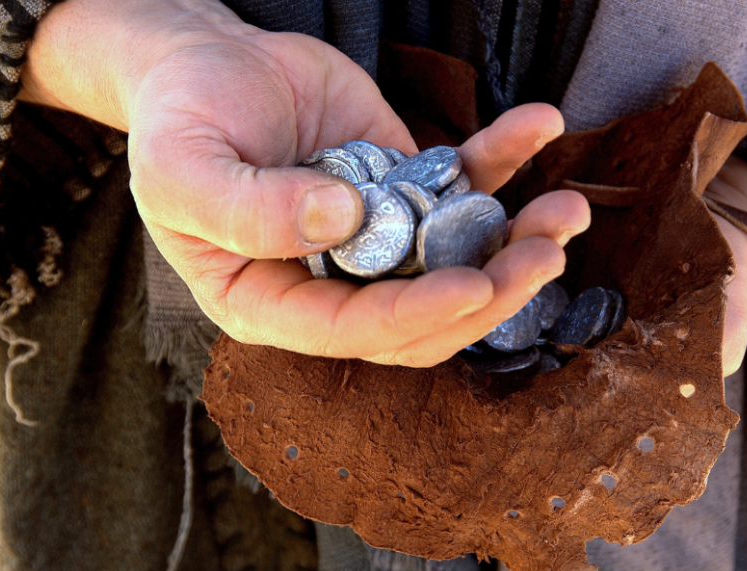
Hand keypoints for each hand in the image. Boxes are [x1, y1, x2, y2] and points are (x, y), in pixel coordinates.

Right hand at [21, 0, 589, 366]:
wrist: (206, 64)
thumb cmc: (179, 122)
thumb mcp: (181, 169)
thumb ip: (246, 208)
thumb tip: (340, 221)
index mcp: (275, 304)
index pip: (356, 330)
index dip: (418, 316)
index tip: (473, 285)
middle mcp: (337, 282)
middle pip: (427, 314)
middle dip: (493, 291)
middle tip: (546, 253)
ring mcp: (379, 236)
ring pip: (459, 258)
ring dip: (519, 240)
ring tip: (567, 210)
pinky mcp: (406, 186)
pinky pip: (464, 181)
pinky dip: (505, 158)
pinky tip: (539, 124)